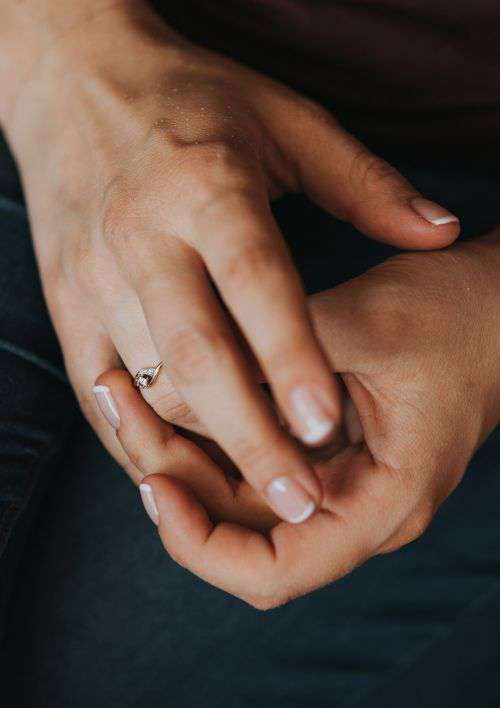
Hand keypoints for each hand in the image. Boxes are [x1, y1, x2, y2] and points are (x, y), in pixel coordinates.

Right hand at [1, 1, 459, 519]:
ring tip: (254, 498)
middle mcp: (142, 235)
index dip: (291, 358)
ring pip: (149, 384)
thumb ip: (364, 184)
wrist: (72, 80)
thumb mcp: (286, 121)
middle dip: (250, 438)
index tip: (327, 429)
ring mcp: (93, 274)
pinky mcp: (63, 301)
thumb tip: (440, 230)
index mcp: (206, 187)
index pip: (254, 283)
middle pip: (198, 356)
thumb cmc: (193, 101)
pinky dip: (138, 436)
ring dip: (201, 447)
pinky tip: (178, 471)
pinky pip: (98, 388)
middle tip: (302, 503)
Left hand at [102, 233, 498, 606]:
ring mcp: (340, 482)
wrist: (499, 302)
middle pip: (243, 536)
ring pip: (239, 503)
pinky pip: (253, 465)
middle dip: (175, 484)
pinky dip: (210, 439)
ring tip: (130, 397)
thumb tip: (170, 384)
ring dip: (184, 458)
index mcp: (383, 502)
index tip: (156, 485)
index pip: (277, 571)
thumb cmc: (455, 313)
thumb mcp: (366, 322)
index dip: (203, 546)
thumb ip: (273, 355)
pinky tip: (173, 394)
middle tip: (124, 412)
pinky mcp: (327, 452)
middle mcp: (357, 507)